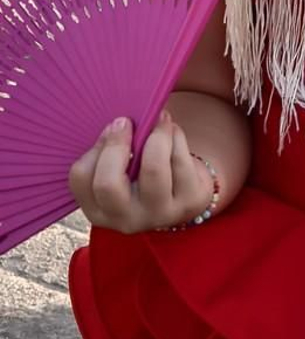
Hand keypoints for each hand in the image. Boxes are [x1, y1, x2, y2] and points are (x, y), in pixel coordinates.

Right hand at [69, 113, 213, 234]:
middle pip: (108, 183)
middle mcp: (126, 219)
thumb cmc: (143, 172)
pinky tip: (173, 133)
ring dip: (156, 134)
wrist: (185, 193)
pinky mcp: (188, 202)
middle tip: (127, 120)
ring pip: (153, 168)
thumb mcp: (120, 167)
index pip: (81, 178)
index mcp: (100, 210)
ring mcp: (159, 214)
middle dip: (117, 144)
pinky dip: (176, 136)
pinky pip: (180, 160)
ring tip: (159, 120)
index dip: (96, 146)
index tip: (112, 127)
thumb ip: (110, 150)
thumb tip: (119, 123)